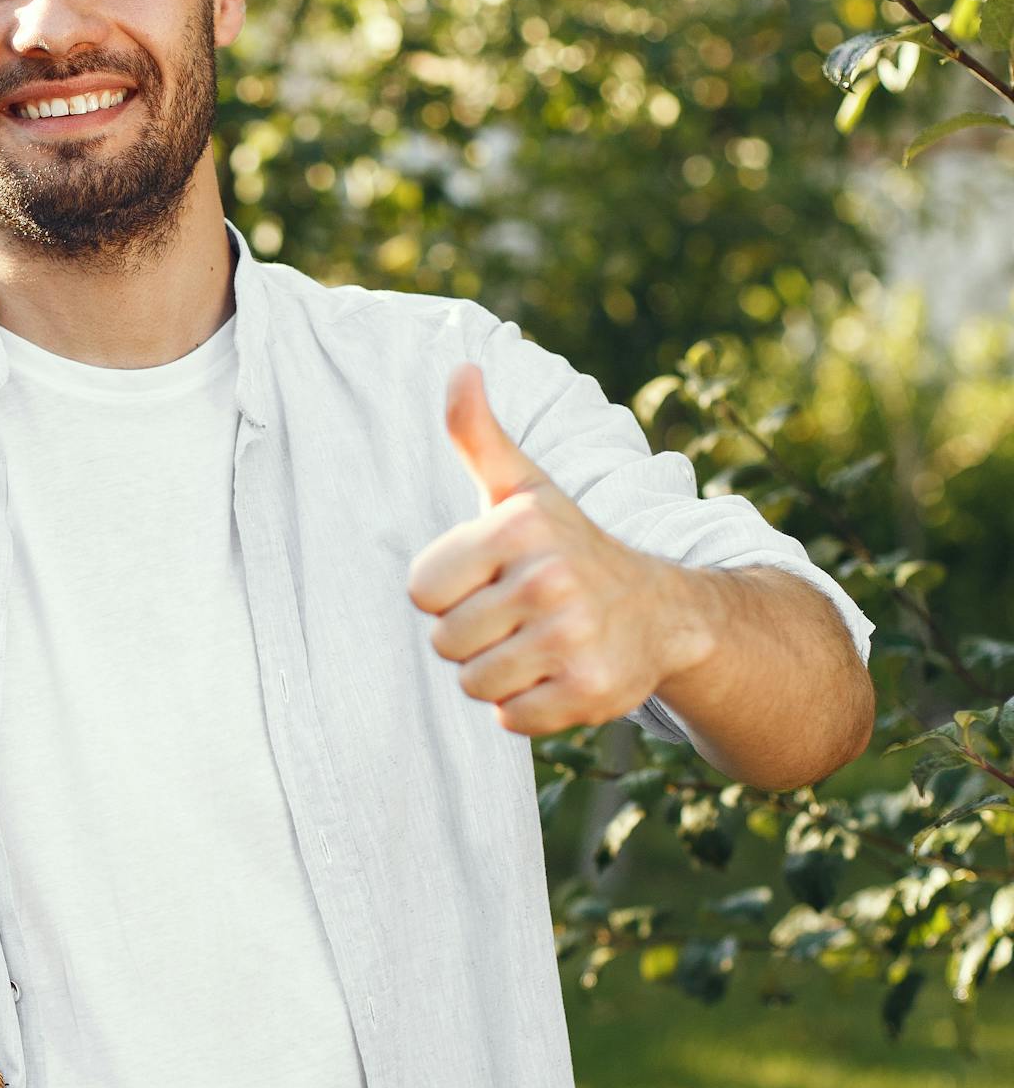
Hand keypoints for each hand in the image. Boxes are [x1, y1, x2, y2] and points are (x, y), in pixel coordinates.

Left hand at [406, 361, 711, 736]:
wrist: (665, 612)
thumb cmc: (568, 547)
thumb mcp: (523, 488)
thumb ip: (478, 435)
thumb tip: (460, 368)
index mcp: (521, 526)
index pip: (423, 590)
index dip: (449, 592)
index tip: (491, 578)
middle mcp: (550, 578)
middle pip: (445, 642)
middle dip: (473, 637)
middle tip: (519, 616)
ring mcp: (574, 638)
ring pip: (474, 684)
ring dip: (498, 674)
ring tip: (537, 645)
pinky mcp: (589, 693)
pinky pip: (511, 719)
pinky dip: (527, 707)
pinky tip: (559, 674)